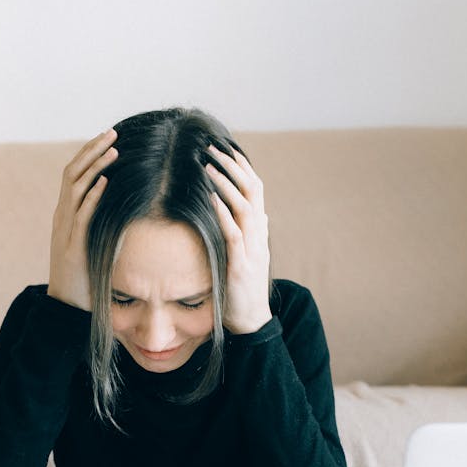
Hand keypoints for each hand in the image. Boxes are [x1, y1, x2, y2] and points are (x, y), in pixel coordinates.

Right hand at [47, 129, 117, 310]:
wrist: (67, 307)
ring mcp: (65, 231)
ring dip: (95, 166)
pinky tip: (107, 181)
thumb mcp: (92, 242)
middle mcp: (62, 217)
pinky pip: (81, 215)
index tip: (109, 138)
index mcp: (65, 214)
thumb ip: (100, 223)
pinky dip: (93, 195)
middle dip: (92, 150)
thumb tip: (124, 206)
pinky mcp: (72, 247)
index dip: (89, 153)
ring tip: (114, 151)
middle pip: (72, 172)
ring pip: (75, 188)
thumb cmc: (85, 275)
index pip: (74, 174)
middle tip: (113, 132)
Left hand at [206, 145, 271, 333]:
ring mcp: (253, 249)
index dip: (242, 166)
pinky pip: (234, 233)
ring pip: (244, 206)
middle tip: (212, 147)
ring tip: (206, 165)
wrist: (251, 320)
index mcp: (259, 230)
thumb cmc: (242, 287)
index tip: (225, 146)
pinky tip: (210, 198)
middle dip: (232, 165)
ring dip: (225, 183)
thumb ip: (250, 232)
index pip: (255, 188)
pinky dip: (223, 213)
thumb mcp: (248, 254)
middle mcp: (259, 234)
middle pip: (252, 189)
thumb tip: (255, 212)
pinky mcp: (242, 265)